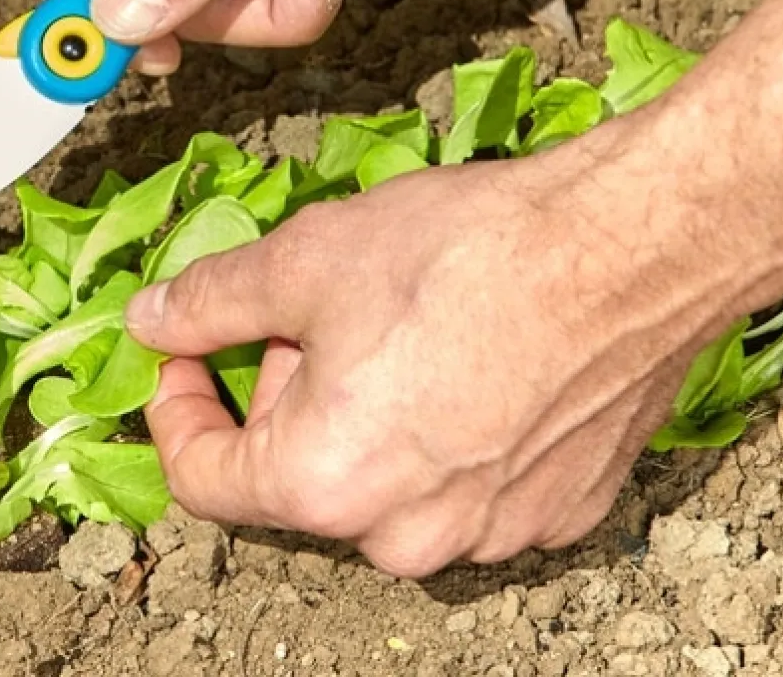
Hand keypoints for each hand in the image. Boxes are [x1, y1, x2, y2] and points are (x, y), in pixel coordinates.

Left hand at [125, 114, 734, 576]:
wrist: (631, 247)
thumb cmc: (469, 253)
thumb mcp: (306, 258)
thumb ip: (210, 302)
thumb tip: (151, 322)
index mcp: (326, 482)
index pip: (204, 476)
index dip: (179, 407)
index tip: (189, 358)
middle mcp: (405, 535)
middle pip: (304, 474)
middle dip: (291, 396)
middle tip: (319, 314)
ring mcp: (490, 533)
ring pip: (388, 481)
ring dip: (370, 416)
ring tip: (406, 328)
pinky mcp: (558, 510)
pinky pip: (469, 482)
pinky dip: (448, 433)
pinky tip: (476, 361)